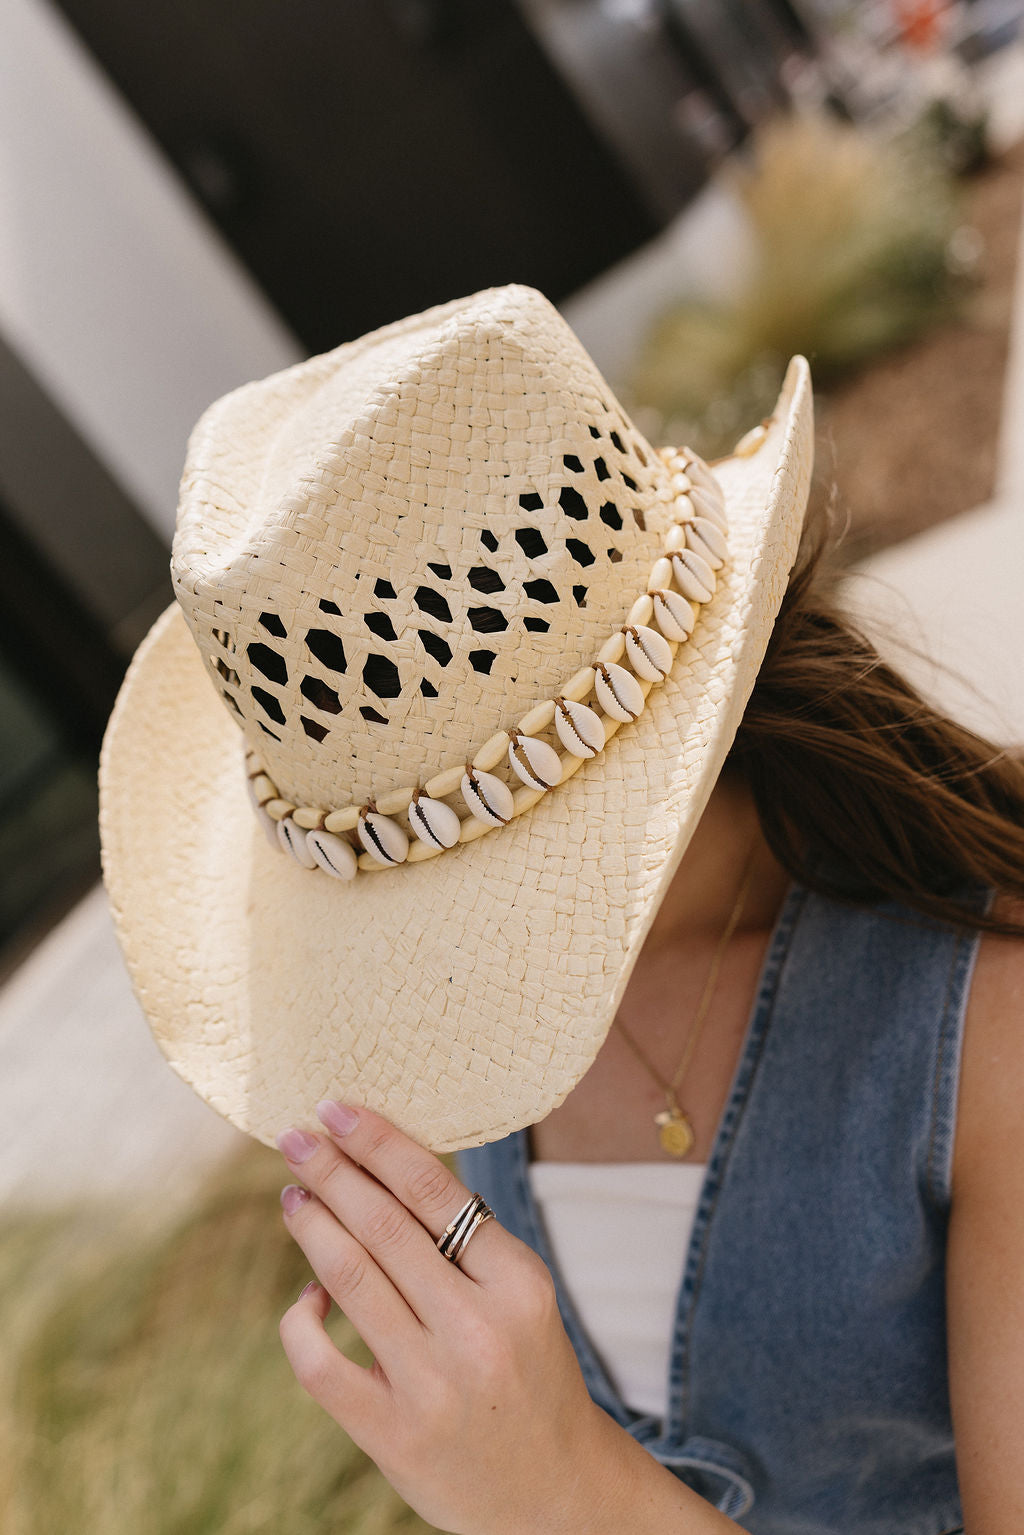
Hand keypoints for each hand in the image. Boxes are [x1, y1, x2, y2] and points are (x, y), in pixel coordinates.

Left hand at [275, 1103, 620, 1534]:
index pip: (434, 1191)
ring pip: (349, 1277)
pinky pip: (320, 1362)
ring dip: (312, 1224)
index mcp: (518, 1282)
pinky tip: (304, 1294)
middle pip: (384, 1225)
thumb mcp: (520, 1300)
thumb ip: (464, 1246)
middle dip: (332, 1170)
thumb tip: (377, 1169)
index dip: (378, 1143)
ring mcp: (432, 1384)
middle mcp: (477, 1328)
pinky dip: (299, 1318)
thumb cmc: (528, 1373)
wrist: (556, 1493)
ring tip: (294, 1194)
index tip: (338, 1110)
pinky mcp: (392, 1435)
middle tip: (296, 1135)